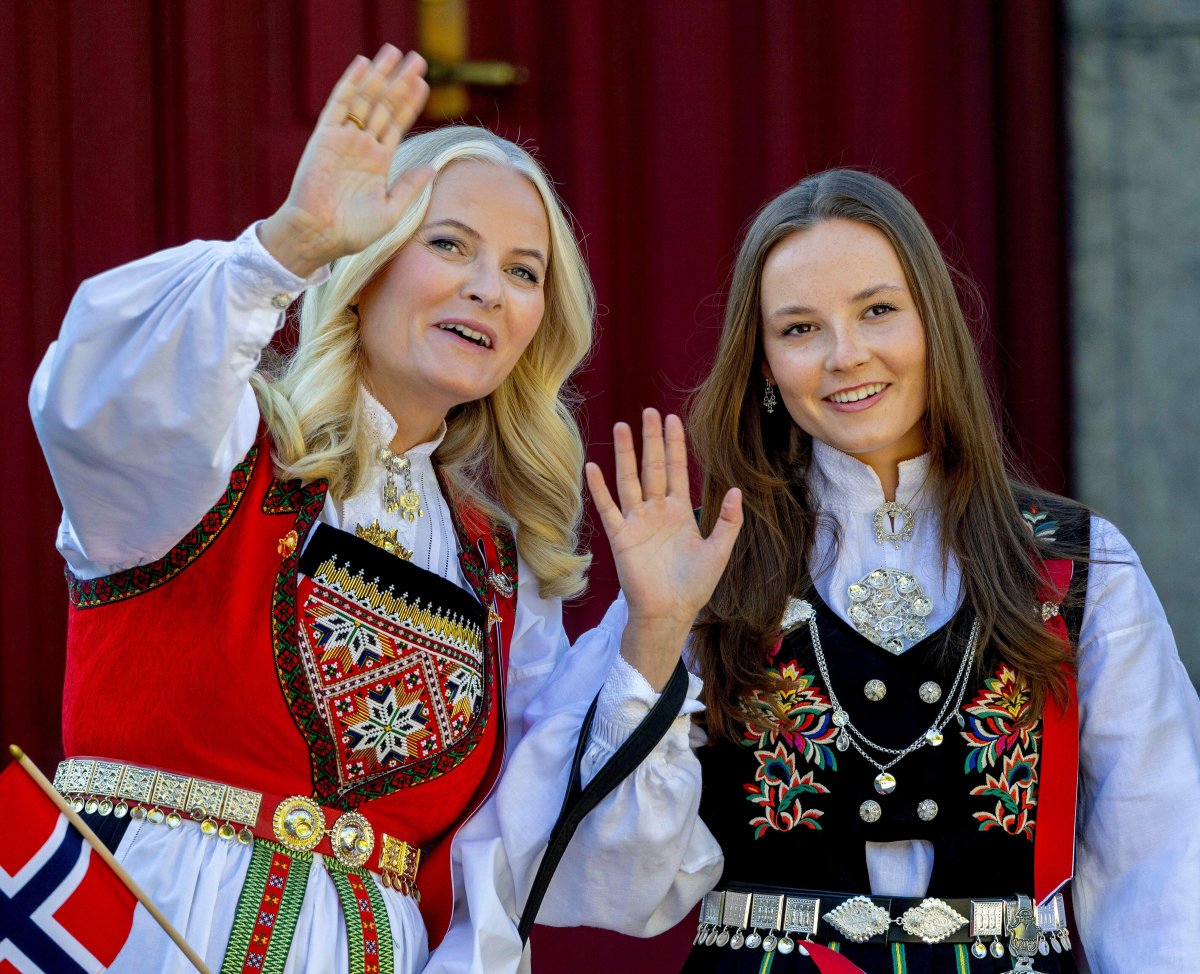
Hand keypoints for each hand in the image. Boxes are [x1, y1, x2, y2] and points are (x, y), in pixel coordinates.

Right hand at [259, 45, 433, 276]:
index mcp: (378, 162)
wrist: (320, 235)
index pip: (397, 124)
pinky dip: (351, 83)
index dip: (410, 103)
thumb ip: (410, 186)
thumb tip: (433, 167)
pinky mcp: (325, 136)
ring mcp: (344, 139)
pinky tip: (364, 64)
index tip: (424, 83)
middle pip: (384, 105)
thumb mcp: (391, 210)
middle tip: (418, 59)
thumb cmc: (354, 231)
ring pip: (365, 98)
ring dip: (380, 75)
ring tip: (395, 52)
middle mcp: (362, 146)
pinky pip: (339, 104)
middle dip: (400, 82)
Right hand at [586, 409, 742, 688]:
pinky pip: (608, 508)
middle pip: (652, 467)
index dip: (674, 445)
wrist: (670, 613)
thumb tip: (737, 490)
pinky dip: (599, 488)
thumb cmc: (694, 586)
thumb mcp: (719, 551)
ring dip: (625, 454)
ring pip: (629, 480)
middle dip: (651, 439)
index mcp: (679, 512)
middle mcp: (656, 511)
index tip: (672, 419)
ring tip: (621, 427)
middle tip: (648, 411)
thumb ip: (728, 522)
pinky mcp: (621, 537)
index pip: (676, 470)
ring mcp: (636, 522)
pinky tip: (592, 467)